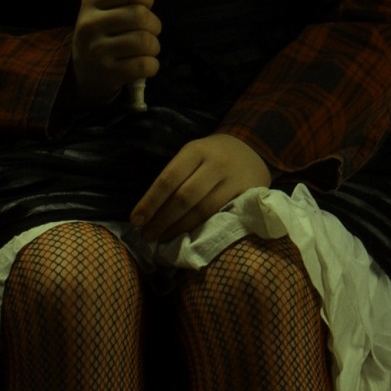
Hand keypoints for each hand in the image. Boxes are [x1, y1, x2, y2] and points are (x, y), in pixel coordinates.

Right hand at [71, 0, 159, 108]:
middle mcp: (90, 25)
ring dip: (154, 46)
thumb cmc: (101, 32)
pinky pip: (145, 65)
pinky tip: (144, 64)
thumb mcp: (103, 6)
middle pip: (140, 15)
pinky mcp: (108, 74)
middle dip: (154, 24)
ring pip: (145, 41)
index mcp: (90, 2)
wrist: (83, 75)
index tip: (146, 3)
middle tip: (149, 30)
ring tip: (146, 48)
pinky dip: (152, 65)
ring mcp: (97, 51)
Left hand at [131, 133, 271, 242]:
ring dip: (180, 229)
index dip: (151, 202)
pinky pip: (222, 217)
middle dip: (162, 220)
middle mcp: (215, 163)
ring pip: (203, 211)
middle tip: (147, 236)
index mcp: (196, 150)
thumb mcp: (194, 154)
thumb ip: (177, 176)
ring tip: (163, 240)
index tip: (136, 220)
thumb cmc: (213, 156)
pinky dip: (203, 230)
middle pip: (184, 197)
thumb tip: (148, 209)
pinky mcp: (248, 195)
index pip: (168, 178)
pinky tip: (189, 239)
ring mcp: (233, 180)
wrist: (253, 150)